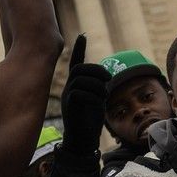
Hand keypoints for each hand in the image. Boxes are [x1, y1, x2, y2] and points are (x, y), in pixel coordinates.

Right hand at [61, 34, 110, 154]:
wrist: (82, 140)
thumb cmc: (90, 121)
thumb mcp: (97, 99)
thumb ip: (98, 87)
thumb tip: (105, 77)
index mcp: (76, 85)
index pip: (76, 63)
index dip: (78, 49)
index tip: (82, 36)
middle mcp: (69, 88)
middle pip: (79, 69)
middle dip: (96, 69)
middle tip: (108, 78)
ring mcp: (67, 96)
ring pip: (80, 79)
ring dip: (97, 84)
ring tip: (105, 95)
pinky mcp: (69, 106)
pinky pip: (79, 93)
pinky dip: (93, 95)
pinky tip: (99, 102)